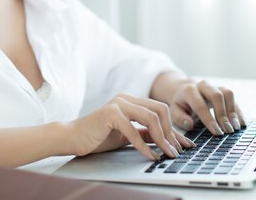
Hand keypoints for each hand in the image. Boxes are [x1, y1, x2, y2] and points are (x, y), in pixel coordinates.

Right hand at [66, 93, 194, 160]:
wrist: (71, 138)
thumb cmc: (97, 137)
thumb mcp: (126, 135)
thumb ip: (144, 133)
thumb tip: (166, 140)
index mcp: (131, 101)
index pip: (160, 110)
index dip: (173, 128)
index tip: (184, 144)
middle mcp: (126, 98)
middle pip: (160, 110)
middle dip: (171, 132)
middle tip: (176, 150)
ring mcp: (118, 104)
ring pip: (151, 117)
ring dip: (162, 138)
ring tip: (167, 153)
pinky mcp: (110, 114)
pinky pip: (134, 130)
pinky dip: (144, 146)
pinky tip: (151, 156)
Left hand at [168, 79, 245, 135]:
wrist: (184, 90)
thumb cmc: (180, 104)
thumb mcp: (175, 111)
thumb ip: (180, 118)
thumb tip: (189, 124)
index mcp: (189, 91)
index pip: (200, 105)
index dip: (209, 120)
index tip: (217, 133)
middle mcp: (203, 85)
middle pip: (216, 95)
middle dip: (222, 114)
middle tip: (227, 130)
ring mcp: (214, 86)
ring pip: (227, 93)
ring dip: (232, 111)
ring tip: (235, 127)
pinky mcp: (222, 90)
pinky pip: (233, 97)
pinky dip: (237, 110)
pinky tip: (240, 123)